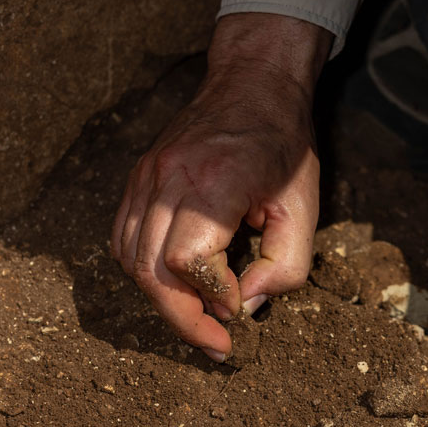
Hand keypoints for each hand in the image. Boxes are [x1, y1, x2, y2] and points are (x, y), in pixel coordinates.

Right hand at [111, 14, 331, 360]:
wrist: (252, 83)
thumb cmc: (283, 146)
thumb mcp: (303, 209)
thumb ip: (283, 266)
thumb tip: (244, 306)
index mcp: (213, 183)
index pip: (185, 260)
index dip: (209, 297)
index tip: (237, 311)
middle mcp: (168, 180)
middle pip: (150, 270)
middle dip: (181, 318)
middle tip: (214, 343)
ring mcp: (145, 178)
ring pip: (130, 260)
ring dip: (161, 299)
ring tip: (196, 315)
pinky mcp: (137, 180)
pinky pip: (124, 240)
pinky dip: (144, 271)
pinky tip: (174, 283)